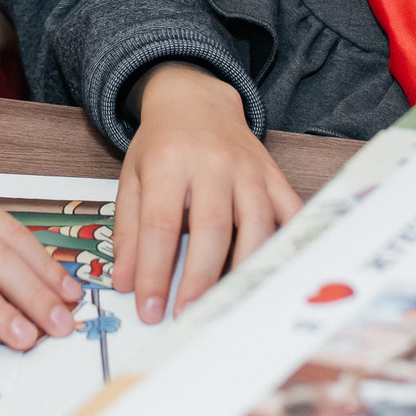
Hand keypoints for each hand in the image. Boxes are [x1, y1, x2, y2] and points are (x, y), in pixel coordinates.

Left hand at [115, 63, 302, 324]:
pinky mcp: (274, 175)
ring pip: (256, 224)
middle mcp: (213, 163)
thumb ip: (128, 230)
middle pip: (212, 228)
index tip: (149, 309)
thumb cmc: (161, 145)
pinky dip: (288, 243)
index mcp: (169, 162)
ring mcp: (250, 169)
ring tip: (228, 304)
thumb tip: (125, 283)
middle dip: (199, 279)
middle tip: (187, 316)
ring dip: (243, 270)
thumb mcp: (131, 178)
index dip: (155, 271)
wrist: (196, 100)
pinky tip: (277, 272)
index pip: (160, 224)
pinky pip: (290, 212)